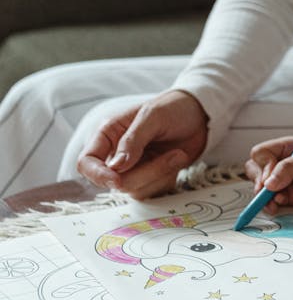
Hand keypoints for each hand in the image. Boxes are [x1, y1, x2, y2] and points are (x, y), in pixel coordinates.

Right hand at [77, 90, 208, 199]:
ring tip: (178, 154)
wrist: (200, 115)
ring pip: (135, 190)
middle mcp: (116, 155)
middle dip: (146, 173)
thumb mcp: (153, 116)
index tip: (117, 179)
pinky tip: (177, 160)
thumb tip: (116, 168)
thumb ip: (133, 140)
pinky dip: (167, 179)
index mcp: (108, 135)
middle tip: (173, 155)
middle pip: (115, 182)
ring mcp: (133, 168)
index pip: (86, 163)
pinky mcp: (150, 177)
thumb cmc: (173, 108)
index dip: (98, 175)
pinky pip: (152, 191)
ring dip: (160, 175)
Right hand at [244, 138, 292, 212]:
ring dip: (262, 196)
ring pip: (260, 188)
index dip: (263, 166)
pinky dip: (270, 205)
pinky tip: (278, 205)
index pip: (261, 153)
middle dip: (258, 181)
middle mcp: (282, 164)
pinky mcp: (289, 196)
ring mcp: (284, 181)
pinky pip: (271, 201)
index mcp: (286, 148)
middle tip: (267, 191)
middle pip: (255, 170)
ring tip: (274, 201)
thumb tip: (267, 184)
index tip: (271, 177)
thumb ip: (289, 169)